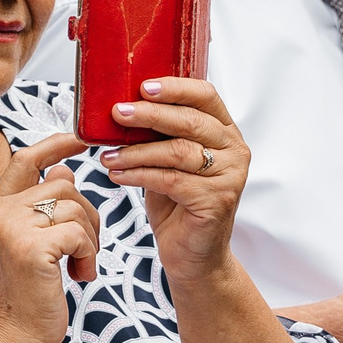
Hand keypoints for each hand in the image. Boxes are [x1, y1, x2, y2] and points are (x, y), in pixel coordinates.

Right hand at [0, 131, 98, 342]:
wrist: (16, 336)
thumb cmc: (30, 291)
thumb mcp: (34, 241)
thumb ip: (44, 205)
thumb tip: (65, 170)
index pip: (26, 158)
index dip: (56, 144)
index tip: (81, 139)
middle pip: (65, 186)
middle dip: (87, 217)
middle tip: (83, 251)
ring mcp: (12, 227)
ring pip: (76, 207)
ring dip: (90, 239)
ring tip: (79, 267)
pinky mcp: (31, 247)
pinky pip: (80, 233)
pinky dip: (89, 255)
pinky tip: (79, 276)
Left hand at [98, 77, 247, 282]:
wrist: (193, 256)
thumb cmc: (178, 205)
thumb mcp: (168, 161)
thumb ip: (159, 134)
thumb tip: (122, 106)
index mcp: (224, 132)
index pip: (205, 96)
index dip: (174, 87)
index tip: (142, 86)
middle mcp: (234, 150)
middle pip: (190, 120)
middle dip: (149, 114)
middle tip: (118, 113)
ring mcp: (229, 176)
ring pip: (177, 151)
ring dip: (136, 151)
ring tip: (107, 154)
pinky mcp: (217, 200)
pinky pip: (170, 179)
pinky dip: (138, 175)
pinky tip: (117, 175)